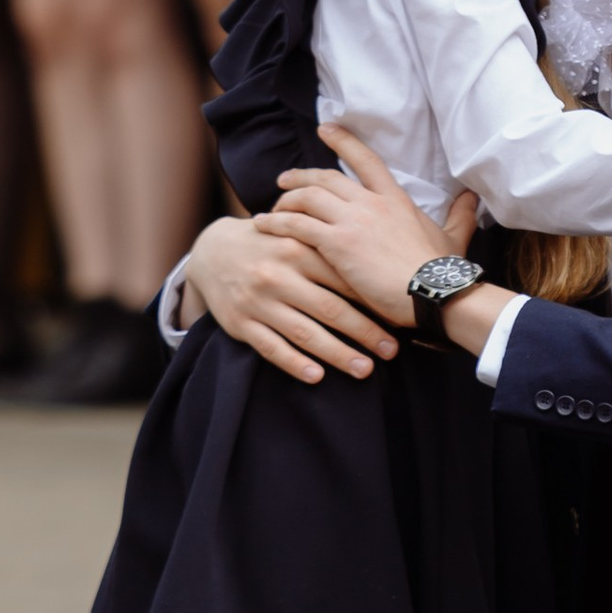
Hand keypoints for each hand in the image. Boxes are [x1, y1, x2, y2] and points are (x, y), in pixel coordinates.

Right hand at [181, 212, 403, 383]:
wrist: (213, 250)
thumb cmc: (271, 244)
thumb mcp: (298, 235)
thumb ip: (330, 248)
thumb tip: (380, 269)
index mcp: (299, 249)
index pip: (343, 278)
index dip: (373, 300)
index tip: (398, 317)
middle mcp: (279, 275)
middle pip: (330, 309)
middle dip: (365, 332)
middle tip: (392, 350)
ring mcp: (258, 301)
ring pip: (304, 333)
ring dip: (337, 354)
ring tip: (365, 369)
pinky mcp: (239, 323)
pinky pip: (271, 348)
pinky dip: (294, 363)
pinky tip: (317, 376)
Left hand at [268, 127, 478, 326]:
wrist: (435, 293)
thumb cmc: (444, 270)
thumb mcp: (455, 235)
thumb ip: (461, 214)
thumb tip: (472, 197)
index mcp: (395, 198)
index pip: (366, 159)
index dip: (343, 141)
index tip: (325, 130)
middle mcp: (370, 202)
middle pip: (325, 178)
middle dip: (300, 176)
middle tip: (284, 180)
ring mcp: (352, 221)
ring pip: (306, 198)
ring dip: (284, 200)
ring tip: (271, 208)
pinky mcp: (336, 244)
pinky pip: (297, 225)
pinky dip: (277, 223)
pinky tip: (264, 227)